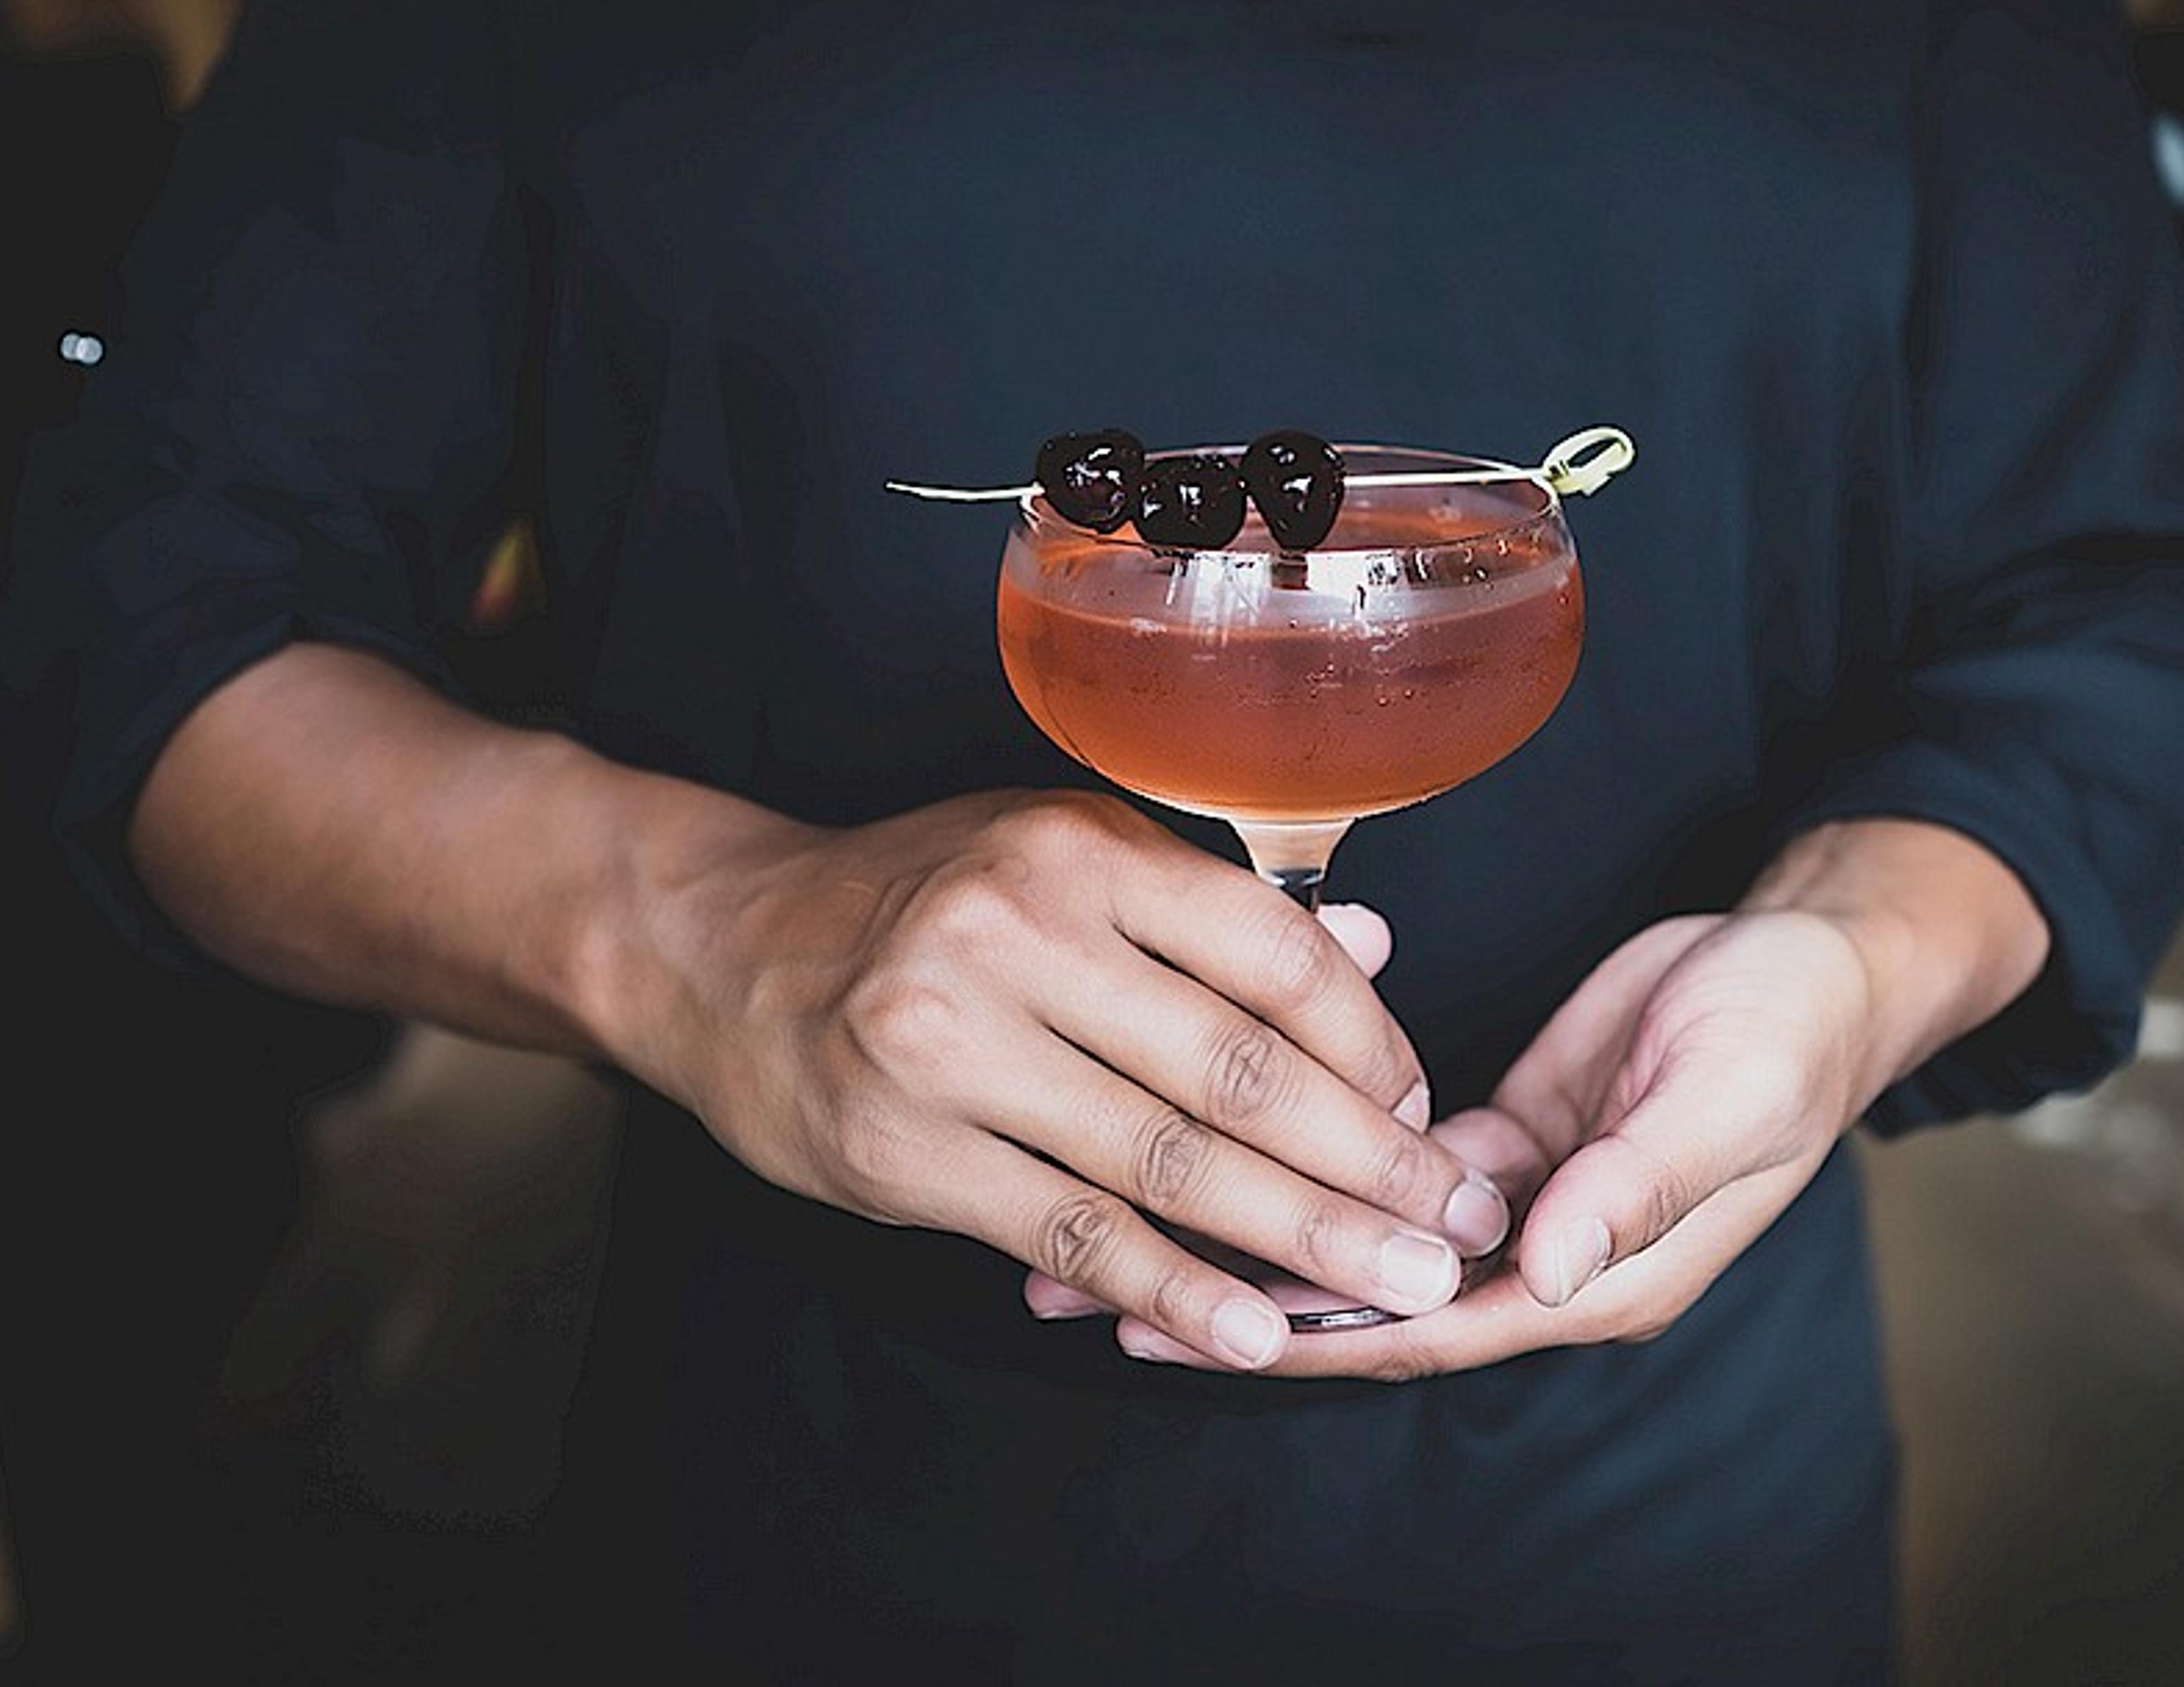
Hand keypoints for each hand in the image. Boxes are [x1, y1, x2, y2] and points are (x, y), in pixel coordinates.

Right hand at [614, 790, 1509, 1370]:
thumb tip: (1377, 946)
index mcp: (1079, 851)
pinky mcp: (904, 1153)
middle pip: (1242, 1069)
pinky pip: (1073, 1237)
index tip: (1431, 1113)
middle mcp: (1017, 935)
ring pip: (1169, 1162)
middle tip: (1461, 1221)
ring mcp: (953, 1048)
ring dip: (1304, 1237)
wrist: (722, 948)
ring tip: (1401, 1283)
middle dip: (1372, 1161)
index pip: (1274, 956)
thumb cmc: (922, 899)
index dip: (1376, 1045)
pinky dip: (1176, 1291)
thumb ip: (1214, 911)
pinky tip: (1256, 1332)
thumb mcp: (1062, 856)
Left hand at [1099, 909, 1866, 1375]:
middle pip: (1372, 1301)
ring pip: (1360, 1239)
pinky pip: (1383, 1170)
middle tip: (1095, 1295)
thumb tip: (1540, 1265)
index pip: (1431, 1326)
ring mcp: (1515, 1196)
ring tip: (1120, 1230)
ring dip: (1252, 1236)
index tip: (1196, 1321)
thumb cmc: (1787, 1030)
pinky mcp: (1497, 1133)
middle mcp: (1544, 1255)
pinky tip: (1220, 1150)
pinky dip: (1303, 1164)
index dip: (1314, 1329)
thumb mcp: (1726, 1098)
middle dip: (1240, 1301)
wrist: (1812, 960)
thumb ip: (1634, 1184)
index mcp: (1600, 1274)